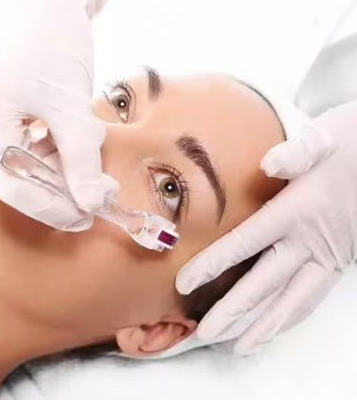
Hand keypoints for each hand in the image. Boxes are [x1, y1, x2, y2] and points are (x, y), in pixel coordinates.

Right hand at [0, 0, 116, 231]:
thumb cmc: (51, 37)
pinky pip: (24, 137)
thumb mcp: (70, 104)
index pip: (13, 187)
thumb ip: (81, 160)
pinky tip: (75, 136)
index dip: (51, 208)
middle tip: (102, 187)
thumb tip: (92, 203)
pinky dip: (53, 143)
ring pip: (25, 156)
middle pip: (20, 174)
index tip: (85, 217)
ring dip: (62, 162)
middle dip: (63, 183)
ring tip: (92, 149)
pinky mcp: (0, 101)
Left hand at [176, 100, 356, 353]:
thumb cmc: (349, 144)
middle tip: (204, 334)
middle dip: (233, 311)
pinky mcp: (338, 262)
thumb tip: (270, 162)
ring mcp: (327, 255)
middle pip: (265, 283)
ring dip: (262, 325)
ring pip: (290, 300)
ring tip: (236, 346)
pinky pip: (311, 298)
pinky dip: (290, 318)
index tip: (184, 284)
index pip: (245, 243)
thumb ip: (297, 153)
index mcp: (297, 210)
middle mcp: (311, 239)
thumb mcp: (322, 140)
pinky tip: (272, 330)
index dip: (214, 264)